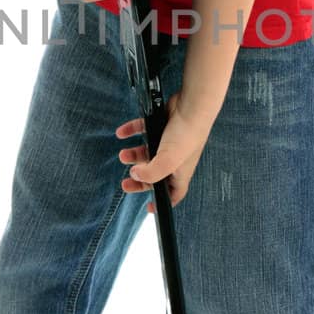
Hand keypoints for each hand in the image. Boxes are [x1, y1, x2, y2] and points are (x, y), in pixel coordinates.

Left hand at [116, 92, 211, 214]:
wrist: (191, 106)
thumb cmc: (186, 135)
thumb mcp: (167, 161)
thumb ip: (150, 173)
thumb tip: (135, 175)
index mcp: (179, 172)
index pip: (174, 194)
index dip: (163, 203)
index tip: (150, 208)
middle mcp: (174, 158)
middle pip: (154, 175)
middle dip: (139, 179)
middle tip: (125, 182)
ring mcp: (168, 141)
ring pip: (147, 152)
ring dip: (133, 155)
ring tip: (123, 155)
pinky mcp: (161, 125)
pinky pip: (142, 129)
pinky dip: (131, 131)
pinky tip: (121, 133)